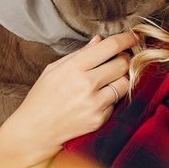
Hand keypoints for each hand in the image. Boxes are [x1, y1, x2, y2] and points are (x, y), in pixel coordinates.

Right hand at [7, 31, 137, 164]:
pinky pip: (116, 102)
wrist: (36, 130)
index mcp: (74, 67)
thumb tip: (99, 40)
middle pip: (122, 64)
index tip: (132, 37)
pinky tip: (96, 99)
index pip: (110, 47)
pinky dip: (111, 98)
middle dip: (125, 58)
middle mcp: (87, 84)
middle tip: (120, 59)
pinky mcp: (100, 119)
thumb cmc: (42, 96)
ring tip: (108, 79)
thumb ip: (79, 54)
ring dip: (121, 78)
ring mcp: (95, 103)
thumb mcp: (54, 69)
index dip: (126, 39)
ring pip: (125, 83)